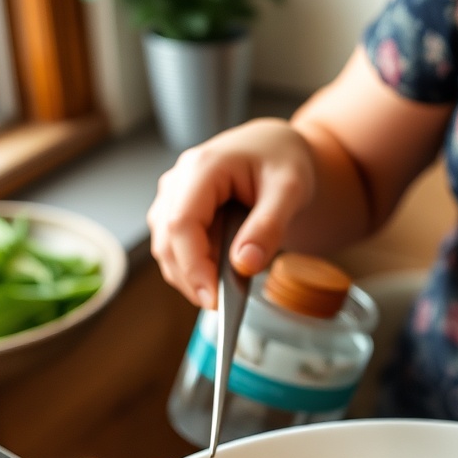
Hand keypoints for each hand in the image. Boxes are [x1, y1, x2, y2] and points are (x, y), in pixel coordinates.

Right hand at [147, 118, 316, 308]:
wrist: (276, 150)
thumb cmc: (283, 161)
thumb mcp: (290, 190)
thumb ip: (269, 226)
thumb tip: (245, 265)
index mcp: (202, 167)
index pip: (181, 224)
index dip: (193, 266)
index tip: (214, 299)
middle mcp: (178, 181)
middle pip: (167, 242)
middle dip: (192, 279)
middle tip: (224, 306)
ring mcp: (172, 198)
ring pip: (167, 250)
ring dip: (192, 277)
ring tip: (227, 292)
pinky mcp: (176, 213)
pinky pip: (176, 250)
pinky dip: (195, 269)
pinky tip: (221, 278)